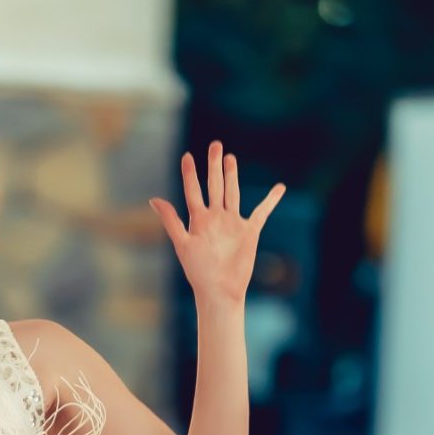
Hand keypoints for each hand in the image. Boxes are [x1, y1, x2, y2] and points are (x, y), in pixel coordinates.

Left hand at [149, 141, 284, 303]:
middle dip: (214, 166)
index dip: (190, 174)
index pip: (193, 191)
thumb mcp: (182, 244)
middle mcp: (216, 218)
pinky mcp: (249, 231)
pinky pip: (262, 212)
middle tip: (216, 144)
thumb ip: (171, 220)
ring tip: (230, 158)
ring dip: (232, 176)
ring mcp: (233, 223)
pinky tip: (279, 188)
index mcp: (199, 219)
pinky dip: (271, 200)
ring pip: (232, 193)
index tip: (187, 156)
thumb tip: (153, 199)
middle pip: (215, 185)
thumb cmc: (198, 271)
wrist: (220, 290)